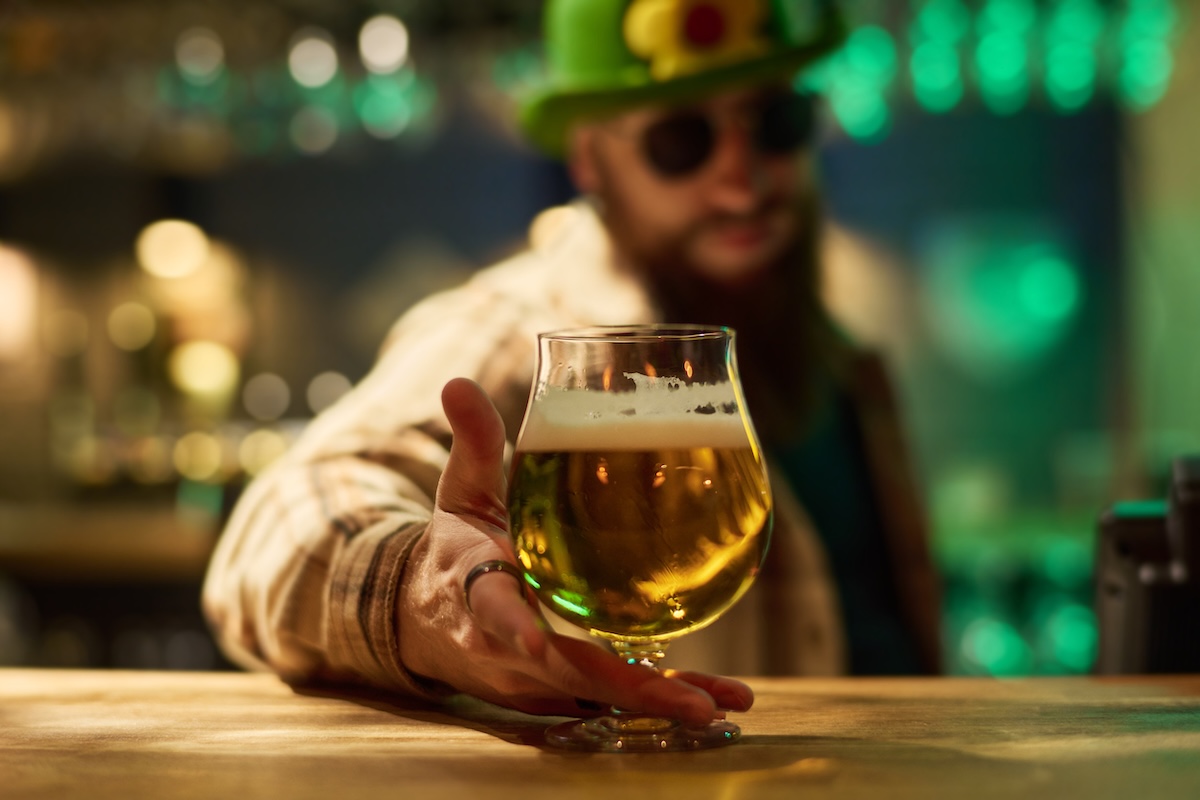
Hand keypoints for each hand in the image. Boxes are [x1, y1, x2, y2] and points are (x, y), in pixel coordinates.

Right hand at [396, 377, 753, 723]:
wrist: (420, 619)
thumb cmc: (452, 549)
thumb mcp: (459, 493)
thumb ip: (472, 442)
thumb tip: (456, 383)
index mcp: (476, 590)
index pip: (492, 609)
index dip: (513, 628)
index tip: (535, 643)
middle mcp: (502, 648)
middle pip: (565, 674)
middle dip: (630, 690)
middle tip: (697, 704)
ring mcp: (527, 679)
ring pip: (594, 696)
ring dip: (657, 703)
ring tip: (723, 706)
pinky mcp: (549, 693)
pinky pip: (603, 701)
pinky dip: (653, 703)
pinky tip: (712, 703)